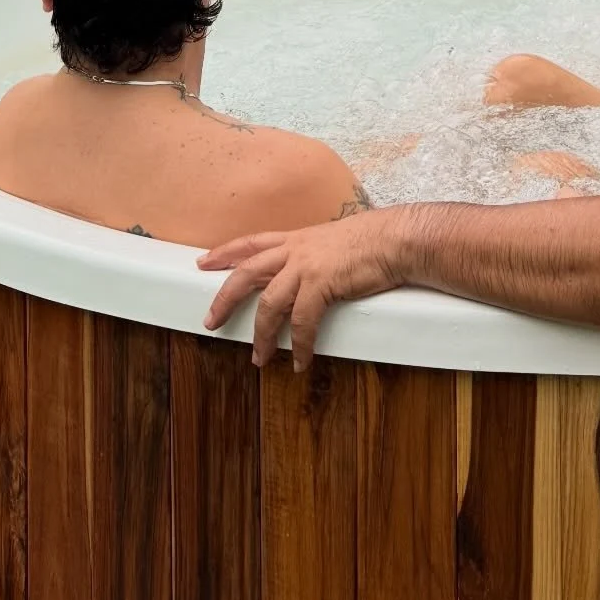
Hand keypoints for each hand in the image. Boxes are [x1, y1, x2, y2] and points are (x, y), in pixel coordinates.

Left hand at [199, 213, 401, 369]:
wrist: (396, 238)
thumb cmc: (374, 239)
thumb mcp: (335, 241)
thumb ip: (316, 255)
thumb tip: (310, 274)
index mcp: (298, 238)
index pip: (252, 242)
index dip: (225, 252)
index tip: (202, 261)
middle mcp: (296, 248)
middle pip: (247, 272)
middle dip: (225, 298)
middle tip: (210, 321)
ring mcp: (307, 265)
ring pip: (269, 302)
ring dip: (261, 335)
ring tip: (259, 359)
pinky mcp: (322, 283)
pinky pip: (301, 321)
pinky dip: (298, 345)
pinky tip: (300, 360)